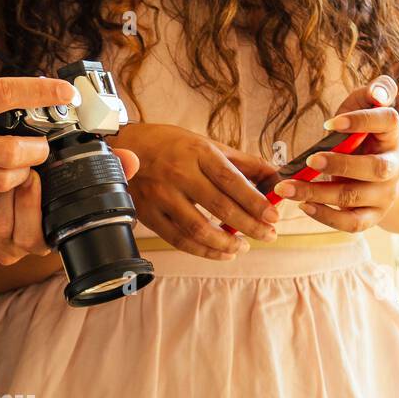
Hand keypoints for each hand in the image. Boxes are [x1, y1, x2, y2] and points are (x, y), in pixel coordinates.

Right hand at [0, 53, 75, 210]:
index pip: (2, 95)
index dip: (39, 92)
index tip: (64, 92)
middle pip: (12, 148)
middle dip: (39, 146)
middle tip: (42, 141)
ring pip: (4, 178)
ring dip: (24, 170)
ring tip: (25, 160)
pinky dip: (0, 185)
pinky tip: (0, 174)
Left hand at [0, 149, 140, 264]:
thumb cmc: (29, 178)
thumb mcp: (62, 172)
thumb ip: (98, 166)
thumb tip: (131, 160)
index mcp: (43, 239)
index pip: (39, 239)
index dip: (33, 208)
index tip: (34, 177)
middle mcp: (15, 248)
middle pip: (12, 233)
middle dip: (13, 196)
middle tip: (14, 164)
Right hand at [115, 122, 279, 259]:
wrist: (124, 148)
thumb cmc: (169, 145)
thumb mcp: (206, 144)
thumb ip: (241, 162)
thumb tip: (274, 177)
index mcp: (198, 153)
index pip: (232, 181)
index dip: (255, 202)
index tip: (273, 215)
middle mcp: (179, 174)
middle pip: (220, 207)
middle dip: (249, 226)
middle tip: (268, 235)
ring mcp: (162, 196)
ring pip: (198, 229)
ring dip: (225, 243)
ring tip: (243, 247)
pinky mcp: (150, 214)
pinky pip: (179, 240)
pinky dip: (202, 250)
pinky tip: (220, 253)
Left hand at [274, 76, 398, 231]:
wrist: (375, 176)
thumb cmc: (360, 138)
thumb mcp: (363, 111)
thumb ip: (371, 94)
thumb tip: (378, 93)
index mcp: (391, 136)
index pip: (387, 122)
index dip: (361, 121)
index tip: (328, 124)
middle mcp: (394, 167)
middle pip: (375, 168)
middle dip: (341, 164)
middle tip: (310, 160)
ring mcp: (384, 195)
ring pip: (354, 197)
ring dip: (318, 193)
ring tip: (286, 188)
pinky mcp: (372, 218)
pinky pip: (352, 223)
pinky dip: (325, 217)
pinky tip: (303, 206)